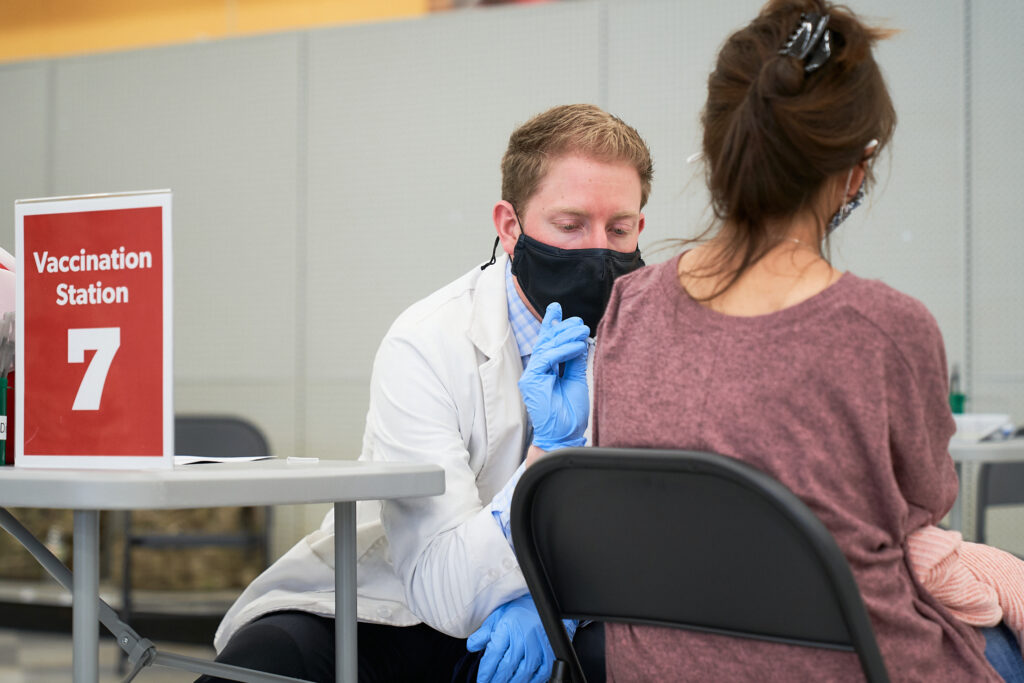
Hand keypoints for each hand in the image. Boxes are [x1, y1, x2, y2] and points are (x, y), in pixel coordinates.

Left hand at [466, 595, 575, 682]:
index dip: (486, 670)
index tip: (482, 679)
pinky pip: (541, 673)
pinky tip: (521, 682)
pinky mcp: (550, 653)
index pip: (495, 653)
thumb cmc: (517, 612)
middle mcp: (525, 635)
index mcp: (509, 625)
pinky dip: (530, 681)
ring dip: (512, 682)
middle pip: (508, 665)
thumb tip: (472, 646)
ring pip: (524, 672)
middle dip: (496, 680)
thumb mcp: (497, 618)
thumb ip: (483, 633)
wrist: (540, 606)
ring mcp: (539, 644)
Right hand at [518, 303, 589, 451]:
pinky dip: (563, 351)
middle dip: (561, 327)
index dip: (552, 326)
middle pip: (546, 342)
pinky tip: (578, 346)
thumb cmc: (570, 414)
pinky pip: (547, 359)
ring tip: (582, 331)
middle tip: (578, 321)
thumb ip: (574, 361)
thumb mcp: (576, 380)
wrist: (564, 435)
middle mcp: (536, 371)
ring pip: (546, 348)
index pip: (548, 344)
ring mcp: (532, 376)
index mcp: (545, 371)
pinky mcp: (532, 381)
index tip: (558, 309)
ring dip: (566, 337)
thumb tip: (578, 341)